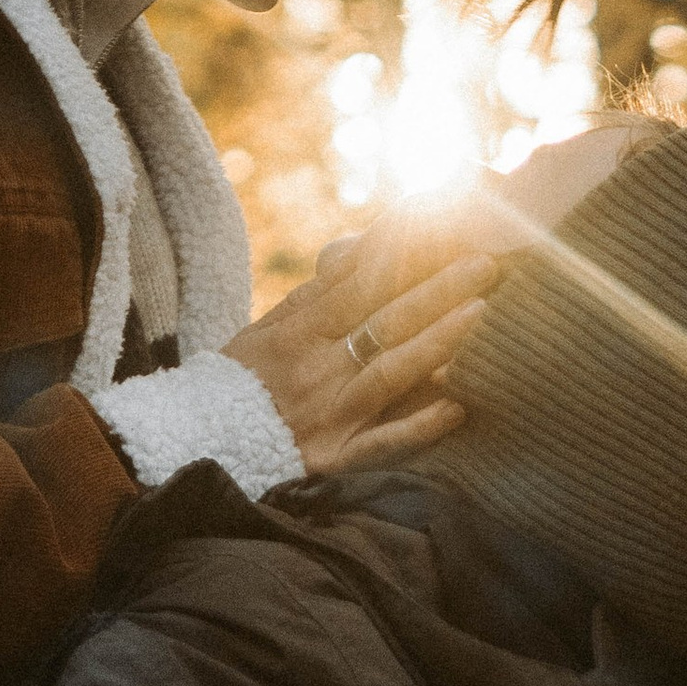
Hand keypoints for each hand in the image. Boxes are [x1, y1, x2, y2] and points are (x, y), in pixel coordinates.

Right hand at [228, 196, 508, 478]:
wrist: (200, 447)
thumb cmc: (243, 382)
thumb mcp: (267, 328)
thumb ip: (317, 294)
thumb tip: (362, 250)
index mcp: (298, 332)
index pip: (357, 285)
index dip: (401, 255)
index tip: (444, 227)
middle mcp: (315, 369)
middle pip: (383, 322)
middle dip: (437, 290)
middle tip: (486, 263)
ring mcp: (327, 414)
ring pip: (388, 374)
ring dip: (436, 343)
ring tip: (481, 314)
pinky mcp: (333, 458)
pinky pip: (381, 444)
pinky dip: (418, 427)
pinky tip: (456, 409)